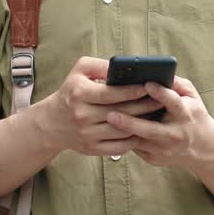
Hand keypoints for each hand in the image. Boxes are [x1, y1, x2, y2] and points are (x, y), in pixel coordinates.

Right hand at [31, 56, 166, 155]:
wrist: (52, 122)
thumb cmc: (72, 90)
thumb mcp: (81, 70)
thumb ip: (103, 65)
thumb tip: (126, 67)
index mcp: (79, 94)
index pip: (111, 93)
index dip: (132, 90)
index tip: (150, 86)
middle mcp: (82, 115)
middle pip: (120, 112)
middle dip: (144, 106)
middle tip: (161, 100)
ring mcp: (87, 134)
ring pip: (122, 130)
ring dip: (142, 123)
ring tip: (156, 114)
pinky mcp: (92, 149)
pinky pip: (119, 146)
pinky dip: (133, 139)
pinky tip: (144, 131)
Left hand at [105, 76, 213, 171]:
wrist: (202, 148)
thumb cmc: (193, 115)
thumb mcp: (192, 96)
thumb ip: (177, 84)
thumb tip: (158, 72)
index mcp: (186, 115)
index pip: (174, 103)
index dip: (161, 93)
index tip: (147, 83)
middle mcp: (175, 134)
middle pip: (150, 129)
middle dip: (130, 122)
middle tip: (110, 114)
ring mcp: (164, 149)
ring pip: (139, 141)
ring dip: (122, 131)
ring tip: (105, 122)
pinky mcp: (155, 158)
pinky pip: (135, 148)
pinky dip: (124, 138)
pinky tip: (113, 130)